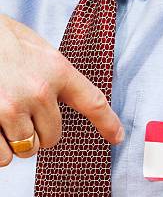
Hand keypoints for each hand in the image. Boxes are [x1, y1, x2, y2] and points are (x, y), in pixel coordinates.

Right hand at [0, 15, 123, 166]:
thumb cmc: (0, 39)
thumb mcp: (35, 48)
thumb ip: (54, 75)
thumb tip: (68, 98)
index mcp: (56, 69)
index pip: (93, 102)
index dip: (108, 123)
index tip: (116, 136)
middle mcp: (39, 90)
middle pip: (52, 138)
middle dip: (37, 132)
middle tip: (20, 112)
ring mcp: (12, 107)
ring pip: (27, 149)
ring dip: (16, 141)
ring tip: (3, 117)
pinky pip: (4, 157)